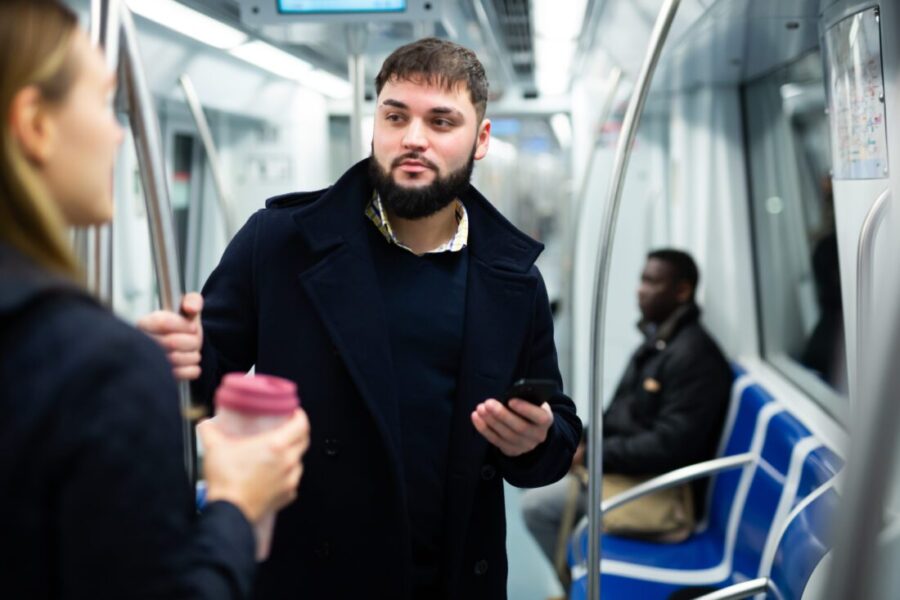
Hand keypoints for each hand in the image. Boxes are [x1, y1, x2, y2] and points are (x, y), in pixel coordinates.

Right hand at [136, 292, 203, 379]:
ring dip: (193, 356)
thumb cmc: (182, 327)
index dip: (183, 325)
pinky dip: (192, 370)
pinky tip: (191, 364)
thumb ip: (193, 301)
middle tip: (195, 341)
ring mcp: (147, 361)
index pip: (162, 322)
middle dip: (192, 341)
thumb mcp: (187, 309)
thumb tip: (192, 307)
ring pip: (175, 360)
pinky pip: (179, 375)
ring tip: (193, 352)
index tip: (193, 327)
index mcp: (145, 323)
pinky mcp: (157, 378)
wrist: (184, 348)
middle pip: (171, 342)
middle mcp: (142, 342)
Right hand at [198, 409, 310, 523]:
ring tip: (278, 453)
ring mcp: (290, 479)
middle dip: (298, 432)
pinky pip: (293, 480)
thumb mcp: (215, 449)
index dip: (300, 416)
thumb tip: (206, 424)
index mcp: (276, 445)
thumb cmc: (226, 482)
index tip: (294, 413)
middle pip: (303, 441)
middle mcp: (288, 461)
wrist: (229, 512)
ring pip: (299, 461)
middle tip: (287, 429)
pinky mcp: (287, 495)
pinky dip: (287, 475)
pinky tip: (274, 474)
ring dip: (292, 455)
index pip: (301, 425)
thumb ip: (210, 431)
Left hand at [471, 398, 552, 456]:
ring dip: (491, 421)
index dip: (526, 409)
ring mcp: (524, 446)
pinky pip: (495, 441)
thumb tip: (507, 397)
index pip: (540, 417)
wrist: (531, 430)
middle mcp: (537, 436)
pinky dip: (484, 429)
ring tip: (480, 409)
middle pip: (520, 428)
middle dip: (502, 415)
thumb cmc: (529, 410)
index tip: (511, 400)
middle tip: (488, 403)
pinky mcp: (511, 450)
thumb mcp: (533, 402)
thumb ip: (525, 399)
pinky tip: (476, 417)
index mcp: (546, 421)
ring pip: (506, 435)